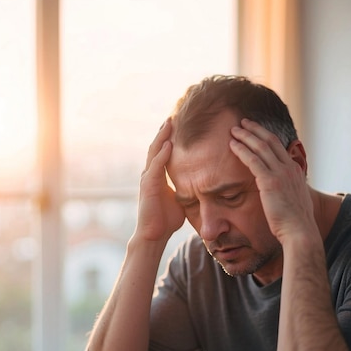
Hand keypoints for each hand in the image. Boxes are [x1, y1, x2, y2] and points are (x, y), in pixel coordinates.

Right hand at [136, 119, 185, 241]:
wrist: (153, 235)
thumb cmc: (166, 220)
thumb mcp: (180, 199)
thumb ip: (187, 189)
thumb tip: (203, 185)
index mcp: (157, 176)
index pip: (163, 152)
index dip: (169, 138)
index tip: (178, 124)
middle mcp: (150, 174)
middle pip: (157, 147)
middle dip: (165, 131)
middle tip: (173, 115)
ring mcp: (147, 179)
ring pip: (154, 152)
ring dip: (162, 137)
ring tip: (169, 122)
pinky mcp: (148, 187)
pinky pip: (155, 167)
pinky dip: (162, 155)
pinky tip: (169, 145)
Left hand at [229, 119, 315, 242]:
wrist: (299, 231)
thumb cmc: (295, 221)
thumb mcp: (294, 199)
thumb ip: (287, 189)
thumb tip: (280, 190)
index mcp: (294, 170)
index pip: (278, 146)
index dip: (265, 135)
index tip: (254, 129)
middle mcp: (289, 168)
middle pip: (269, 141)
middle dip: (254, 129)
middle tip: (242, 122)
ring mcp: (281, 173)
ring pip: (260, 147)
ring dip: (245, 136)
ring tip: (234, 130)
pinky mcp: (270, 181)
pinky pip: (253, 160)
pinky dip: (242, 150)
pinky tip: (232, 145)